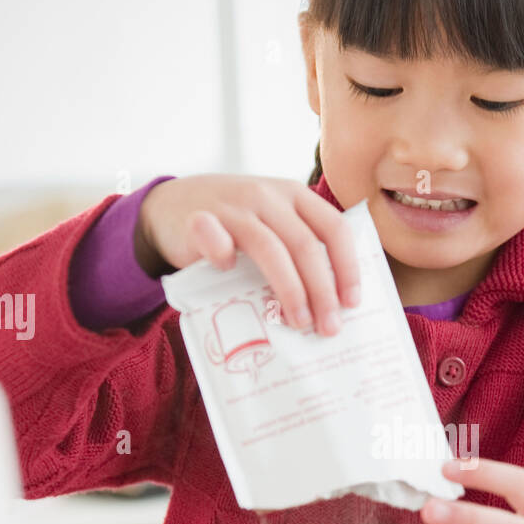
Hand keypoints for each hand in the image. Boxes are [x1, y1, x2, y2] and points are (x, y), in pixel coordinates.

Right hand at [137, 174, 359, 335]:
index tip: (352, 303)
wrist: (170, 207)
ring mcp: (232, 206)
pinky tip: (228, 272)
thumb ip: (298, 251)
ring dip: (289, 288)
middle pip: (306, 244)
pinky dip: (223, 256)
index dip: (348, 266)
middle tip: (329, 327)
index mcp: (294, 196)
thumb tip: (332, 307)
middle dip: (322, 290)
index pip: (334, 228)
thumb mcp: (272, 224)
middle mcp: (268, 196)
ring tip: (299, 322)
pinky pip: (214, 236)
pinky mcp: (198, 218)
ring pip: (270, 248)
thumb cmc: (232, 227)